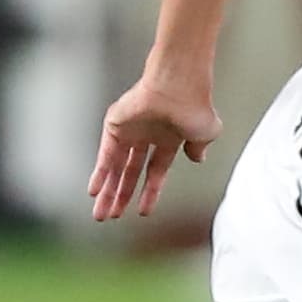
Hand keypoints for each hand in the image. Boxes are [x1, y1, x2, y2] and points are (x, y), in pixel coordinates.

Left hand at [88, 76, 219, 219]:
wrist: (178, 85)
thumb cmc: (196, 105)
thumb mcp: (207, 133)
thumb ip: (200, 148)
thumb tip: (198, 158)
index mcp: (169, 137)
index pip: (155, 171)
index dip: (149, 192)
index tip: (142, 211)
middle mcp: (147, 135)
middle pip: (129, 173)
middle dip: (121, 196)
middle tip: (111, 216)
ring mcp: (129, 131)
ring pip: (115, 168)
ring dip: (108, 191)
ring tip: (101, 214)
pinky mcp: (115, 126)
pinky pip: (105, 156)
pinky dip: (100, 174)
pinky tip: (94, 192)